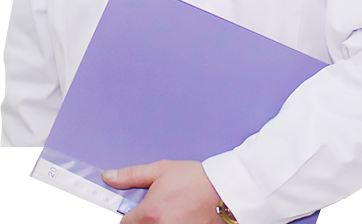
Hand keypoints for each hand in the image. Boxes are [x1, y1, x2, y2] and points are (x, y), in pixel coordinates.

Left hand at [102, 160, 220, 223]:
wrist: (223, 190)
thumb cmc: (195, 180)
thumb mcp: (161, 170)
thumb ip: (132, 175)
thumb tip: (110, 176)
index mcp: (149, 214)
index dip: (127, 217)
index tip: (132, 212)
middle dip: (142, 221)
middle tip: (157, 210)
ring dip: (156, 223)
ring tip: (169, 212)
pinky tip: (178, 218)